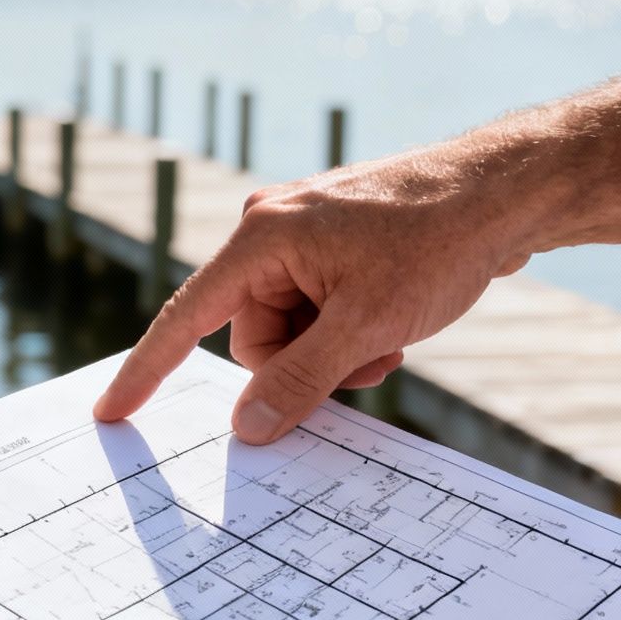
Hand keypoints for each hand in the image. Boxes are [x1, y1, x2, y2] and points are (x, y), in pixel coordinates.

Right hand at [93, 148, 538, 441]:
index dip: (147, 370)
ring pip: (289, 331)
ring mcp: (304, 237)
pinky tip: (392, 325)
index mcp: (261, 239)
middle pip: (251, 336)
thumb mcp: (367, 327)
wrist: (509, 190)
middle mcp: (271, 232)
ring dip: (332, 352)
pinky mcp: (334, 246)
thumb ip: (299, 382)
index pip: (187, 317)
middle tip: (362, 362)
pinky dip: (348, 332)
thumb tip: (246, 429)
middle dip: (300, 364)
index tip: (112, 413)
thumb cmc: (440, 241)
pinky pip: (317, 311)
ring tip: (387, 341)